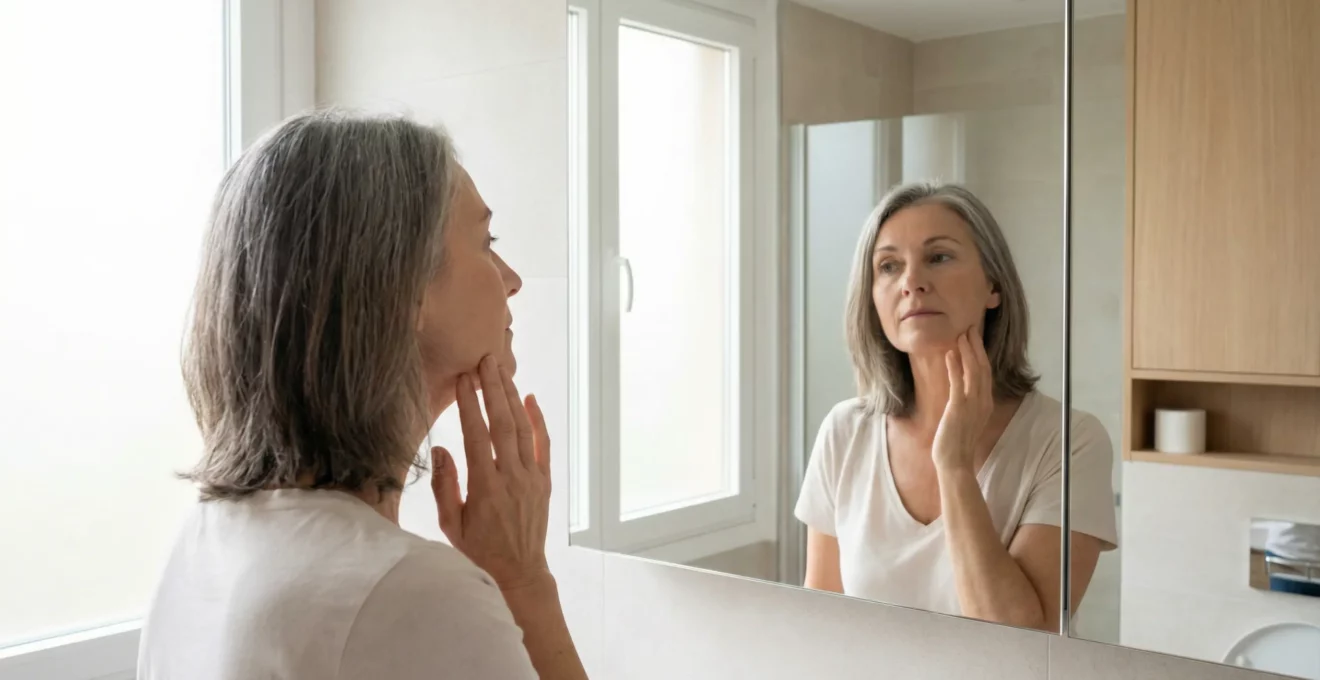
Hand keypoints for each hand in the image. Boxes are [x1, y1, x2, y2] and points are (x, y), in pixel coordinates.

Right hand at [431, 355, 553, 591]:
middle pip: (503, 424)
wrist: (520, 571)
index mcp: (485, 487)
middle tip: (486, 360)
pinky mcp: (545, 481)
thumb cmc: (479, 549)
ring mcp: (532, 477)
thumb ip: (445, 485)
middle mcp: (512, 477)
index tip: (463, 380)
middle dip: (494, 389)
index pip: (477, 436)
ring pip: (523, 429)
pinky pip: (544, 445)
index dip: (469, 406)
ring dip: (513, 397)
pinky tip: (531, 399)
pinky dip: (539, 420)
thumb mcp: (451, 524)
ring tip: (502, 371)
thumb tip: (440, 449)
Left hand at [932, 329, 993, 472]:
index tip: (974, 338)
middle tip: (970, 328)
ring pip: (974, 371)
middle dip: (977, 346)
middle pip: (983, 367)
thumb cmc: (957, 443)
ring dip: (967, 351)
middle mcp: (982, 401)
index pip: (985, 372)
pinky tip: (949, 354)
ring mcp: (972, 405)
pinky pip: (958, 383)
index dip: (981, 353)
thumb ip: (967, 402)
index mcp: (985, 403)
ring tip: (961, 335)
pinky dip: (954, 367)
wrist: (955, 462)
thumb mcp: (966, 418)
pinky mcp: (958, 409)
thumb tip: (961, 387)